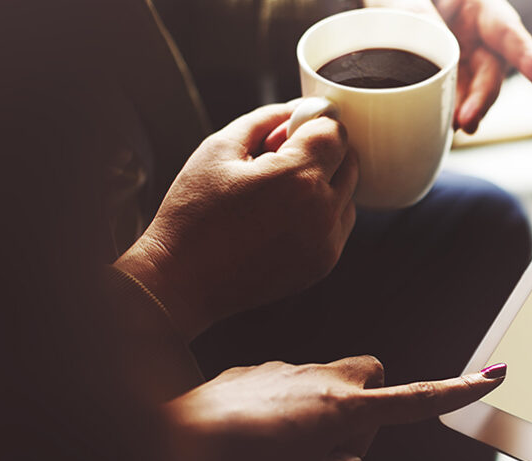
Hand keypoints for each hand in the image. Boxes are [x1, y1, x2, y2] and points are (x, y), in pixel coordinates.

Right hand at [113, 103, 357, 341]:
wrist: (182, 280)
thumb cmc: (192, 215)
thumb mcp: (219, 149)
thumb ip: (265, 119)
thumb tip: (296, 109)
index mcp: (298, 178)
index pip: (335, 132)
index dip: (312, 124)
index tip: (290, 130)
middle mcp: (322, 211)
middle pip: (348, 161)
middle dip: (321, 151)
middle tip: (279, 158)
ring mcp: (327, 242)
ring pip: (347, 193)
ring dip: (324, 183)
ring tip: (276, 192)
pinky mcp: (324, 263)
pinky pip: (339, 224)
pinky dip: (322, 213)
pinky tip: (282, 216)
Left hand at [168, 356, 505, 460]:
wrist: (178, 440)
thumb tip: (348, 451)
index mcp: (345, 408)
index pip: (415, 400)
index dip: (456, 391)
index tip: (491, 376)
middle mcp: (323, 378)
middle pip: (372, 372)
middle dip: (369, 400)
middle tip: (339, 441)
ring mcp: (288, 367)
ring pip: (327, 381)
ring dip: (322, 409)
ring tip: (281, 446)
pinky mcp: (257, 368)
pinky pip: (288, 383)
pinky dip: (285, 406)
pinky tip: (253, 432)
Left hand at [366, 0, 531, 132]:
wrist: (394, 8)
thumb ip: (419, 12)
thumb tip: (429, 41)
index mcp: (481, 8)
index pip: (508, 33)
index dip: (528, 58)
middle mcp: (479, 36)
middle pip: (491, 71)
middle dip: (483, 99)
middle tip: (468, 120)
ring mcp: (466, 59)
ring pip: (474, 90)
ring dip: (466, 111)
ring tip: (456, 127)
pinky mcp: (449, 77)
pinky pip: (454, 97)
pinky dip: (448, 111)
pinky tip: (442, 124)